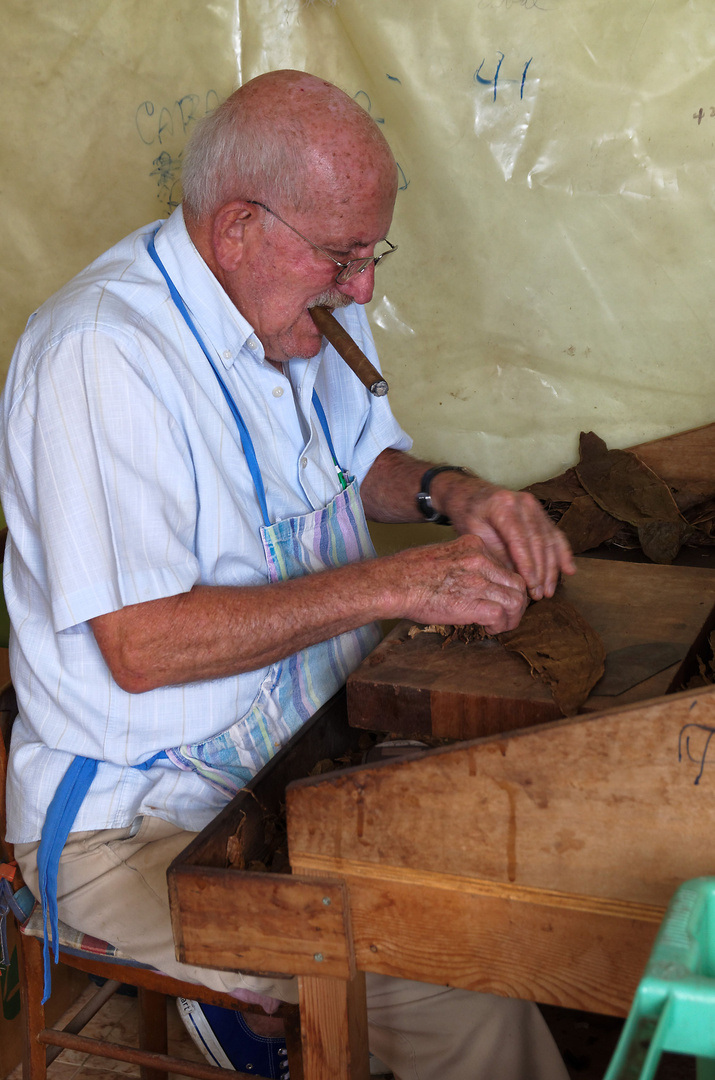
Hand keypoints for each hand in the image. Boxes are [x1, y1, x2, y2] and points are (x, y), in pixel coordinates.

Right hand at [391, 534, 527, 634]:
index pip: (504, 566)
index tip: (498, 598)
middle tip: (506, 615)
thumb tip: (474, 582)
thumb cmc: (408, 572)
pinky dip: (500, 625)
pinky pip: (502, 615)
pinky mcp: (473, 602)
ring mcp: (478, 580)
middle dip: (516, 602)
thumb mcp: (442, 554)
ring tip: (500, 625)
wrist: (393, 583)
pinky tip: (489, 628)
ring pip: (516, 600)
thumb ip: (463, 563)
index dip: (505, 586)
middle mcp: (480, 560)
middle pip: (517, 583)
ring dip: (512, 617)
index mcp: (473, 545)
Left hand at [432, 474, 575, 600]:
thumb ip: (495, 554)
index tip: (531, 587)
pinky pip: (555, 534)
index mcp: (504, 506)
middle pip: (539, 541)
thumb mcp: (474, 535)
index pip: (520, 540)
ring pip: (550, 540)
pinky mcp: (541, 513)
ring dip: (552, 568)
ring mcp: (535, 506)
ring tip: (549, 590)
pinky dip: (562, 554)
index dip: (528, 566)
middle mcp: (524, 503)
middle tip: (540, 594)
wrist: (470, 494)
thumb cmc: (468, 515)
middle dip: (541, 572)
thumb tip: (514, 579)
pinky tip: (569, 570)